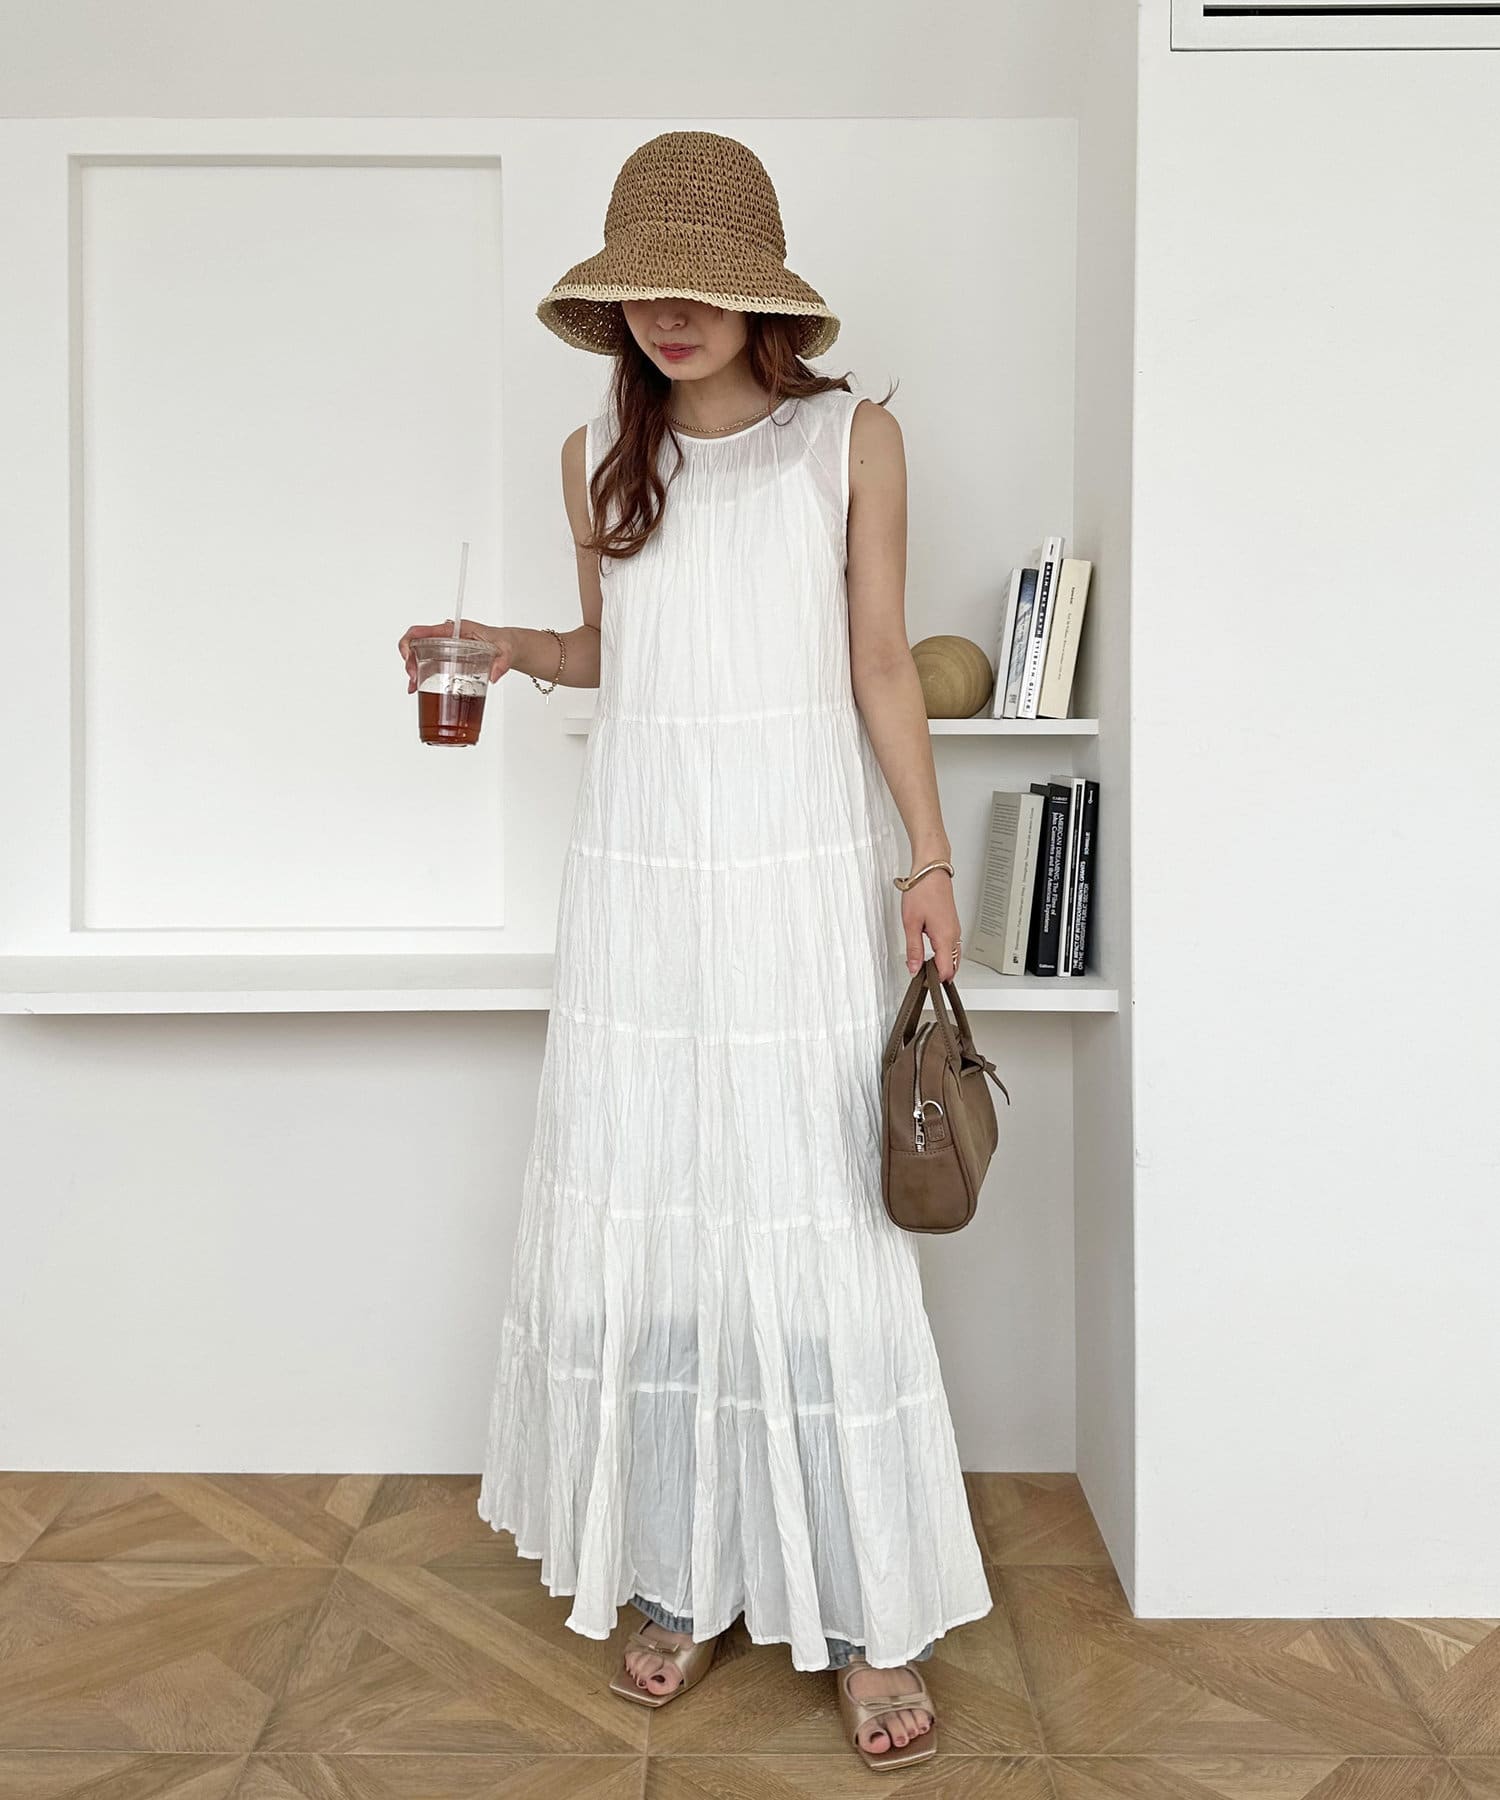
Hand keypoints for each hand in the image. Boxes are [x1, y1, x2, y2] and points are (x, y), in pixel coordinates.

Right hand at [397, 620, 515, 692]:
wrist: (509, 647)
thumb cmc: (504, 643)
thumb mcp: (506, 651)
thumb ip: (502, 662)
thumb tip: (494, 676)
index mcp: (456, 630)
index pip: (424, 630)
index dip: (410, 642)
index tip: (408, 657)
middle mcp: (447, 638)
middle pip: (417, 645)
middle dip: (410, 661)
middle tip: (413, 679)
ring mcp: (446, 650)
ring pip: (420, 657)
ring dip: (413, 671)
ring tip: (413, 687)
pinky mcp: (448, 661)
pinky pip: (429, 667)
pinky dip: (421, 677)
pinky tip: (417, 688)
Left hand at [901, 870, 960, 975]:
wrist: (931, 871)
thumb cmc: (922, 891)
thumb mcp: (911, 923)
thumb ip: (913, 949)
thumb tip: (914, 968)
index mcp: (945, 937)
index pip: (946, 970)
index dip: (934, 980)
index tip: (922, 982)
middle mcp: (954, 935)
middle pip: (953, 966)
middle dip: (940, 975)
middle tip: (923, 978)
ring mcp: (955, 929)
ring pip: (954, 957)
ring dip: (942, 965)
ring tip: (925, 968)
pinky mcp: (952, 924)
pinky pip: (952, 946)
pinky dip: (944, 955)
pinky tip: (933, 955)